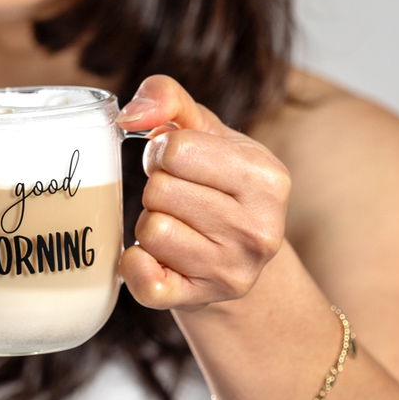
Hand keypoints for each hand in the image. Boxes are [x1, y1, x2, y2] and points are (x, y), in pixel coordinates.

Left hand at [116, 75, 290, 311]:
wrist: (236, 256)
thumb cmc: (217, 182)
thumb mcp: (206, 131)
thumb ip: (169, 99)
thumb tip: (130, 113)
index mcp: (268, 178)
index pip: (176, 150)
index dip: (164, 153)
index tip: (180, 166)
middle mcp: (259, 230)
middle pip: (160, 190)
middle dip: (158, 188)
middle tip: (179, 199)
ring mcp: (231, 271)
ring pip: (150, 230)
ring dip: (150, 223)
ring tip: (177, 225)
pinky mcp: (199, 300)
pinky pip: (142, 278)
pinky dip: (135, 264)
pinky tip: (155, 258)